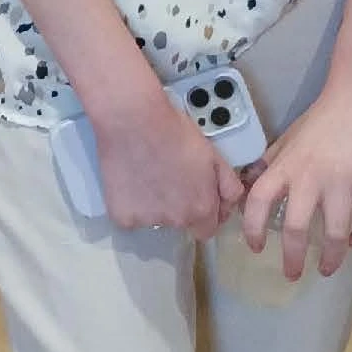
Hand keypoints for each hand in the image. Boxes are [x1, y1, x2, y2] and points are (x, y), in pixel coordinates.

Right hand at [92, 84, 244, 236]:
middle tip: (166, 176)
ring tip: (146, 174)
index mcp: (201, 209)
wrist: (132, 120)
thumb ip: (229, 186)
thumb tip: (229, 204)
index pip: (206, 230)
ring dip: (152, 204)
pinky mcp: (122, 216)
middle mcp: (176, 221)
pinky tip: (128, 180)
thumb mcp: (213, 155)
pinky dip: (129, 203)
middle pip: (179, 222)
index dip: (203, 214)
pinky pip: (129, 216)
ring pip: (153, 219)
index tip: (193, 196)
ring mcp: (146, 221)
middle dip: (176, 205)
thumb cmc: (173, 131)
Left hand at [237, 75, 351, 281]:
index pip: (259, 201)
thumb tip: (249, 189)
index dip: (253, 228)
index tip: (256, 248)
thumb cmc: (320, 120)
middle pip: (298, 228)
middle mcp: (311, 176)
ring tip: (328, 268)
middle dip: (294, 257)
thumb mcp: (286, 140)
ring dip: (332, 256)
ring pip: (336, 231)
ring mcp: (343, 181)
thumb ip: (270, 166)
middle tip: (292, 274)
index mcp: (286, 165)